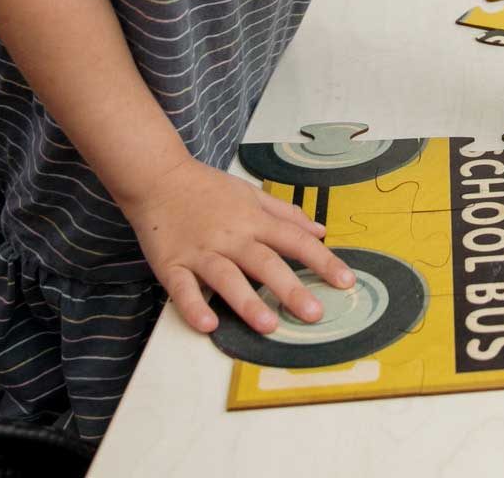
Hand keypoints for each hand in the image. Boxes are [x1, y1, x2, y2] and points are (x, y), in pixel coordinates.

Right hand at [122, 156, 352, 335]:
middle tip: (315, 314)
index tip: (346, 281)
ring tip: (269, 326)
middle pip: (265, 262)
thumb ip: (285, 213)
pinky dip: (194, 306)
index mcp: (253, 220)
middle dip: (291, 289)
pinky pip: (183, 289)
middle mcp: (231, 236)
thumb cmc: (206, 188)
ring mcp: (200, 251)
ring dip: (247, 302)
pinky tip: (208, 325)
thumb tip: (320, 230)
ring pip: (227, 277)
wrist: (157, 178)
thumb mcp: (250, 193)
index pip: (294, 240)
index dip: (322, 260)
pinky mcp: (171, 264)